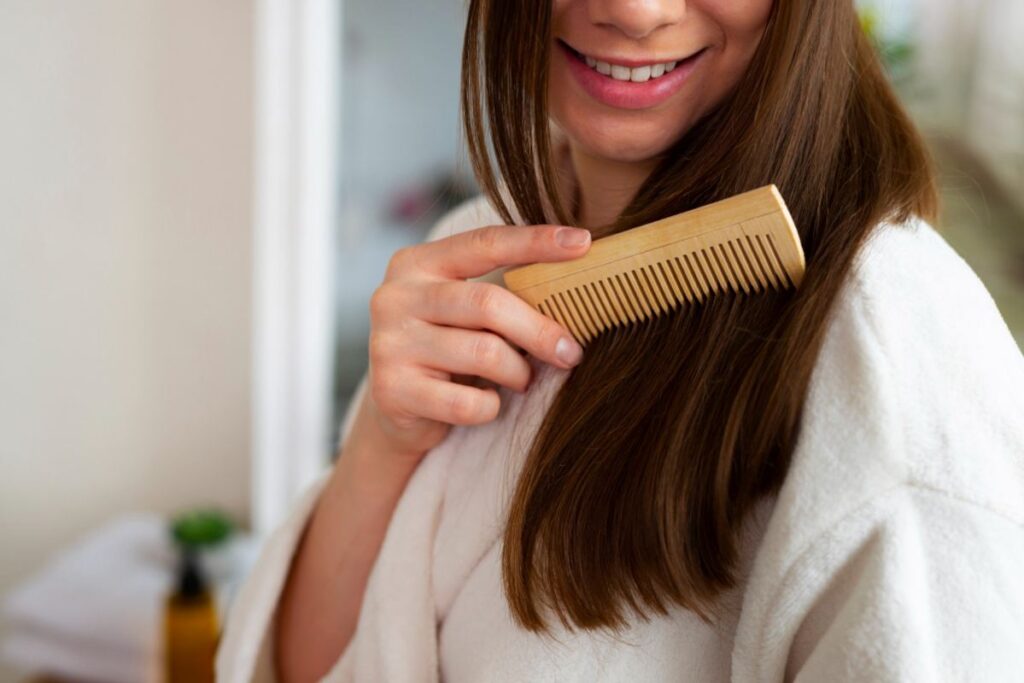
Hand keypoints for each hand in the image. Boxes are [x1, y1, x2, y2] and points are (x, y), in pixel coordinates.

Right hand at [364, 223, 591, 458]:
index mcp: (417, 263)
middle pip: (489, 303)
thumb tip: (575, 289)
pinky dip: (491, 407)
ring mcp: (390, 343)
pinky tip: (488, 403)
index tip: (582, 242)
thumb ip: (500, 293)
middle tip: (571, 352)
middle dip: (540, 330)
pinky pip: (467, 402)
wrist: (394, 409)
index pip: (485, 243)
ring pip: (484, 353)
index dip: (536, 242)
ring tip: (523, 379)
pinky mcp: (392, 390)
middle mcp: (395, 296)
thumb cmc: (446, 349)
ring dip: (518, 372)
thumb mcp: (464, 311)